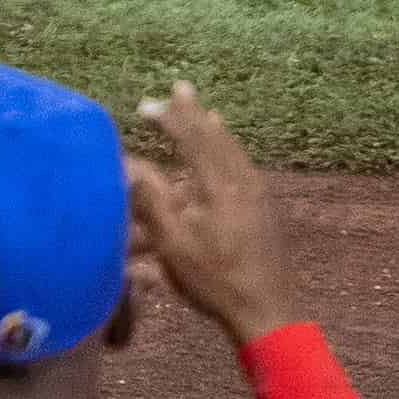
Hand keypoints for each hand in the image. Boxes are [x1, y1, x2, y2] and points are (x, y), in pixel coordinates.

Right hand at [130, 85, 297, 344]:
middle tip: (180, 88)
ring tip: (206, 112)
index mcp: (219, 187)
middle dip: (195, 113)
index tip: (145, 105)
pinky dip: (230, 149)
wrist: (266, 310)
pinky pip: (244, 165)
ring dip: (214, 129)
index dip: (169, 119)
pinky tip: (229, 153)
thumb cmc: (214, 279)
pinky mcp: (264, 210)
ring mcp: (258, 196)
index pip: (192, 140)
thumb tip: (132, 165)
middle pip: (217, 138)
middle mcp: (243, 182)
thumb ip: (152, 201)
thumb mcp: (173, 244)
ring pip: (234, 151)